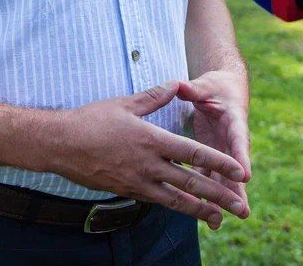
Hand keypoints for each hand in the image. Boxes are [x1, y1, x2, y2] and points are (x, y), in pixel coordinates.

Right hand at [48, 82, 250, 228]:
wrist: (61, 145)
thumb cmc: (91, 120)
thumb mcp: (125, 104)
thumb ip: (154, 96)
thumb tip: (176, 83)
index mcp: (152, 140)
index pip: (194, 153)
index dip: (219, 163)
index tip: (239, 171)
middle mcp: (149, 165)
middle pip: (191, 183)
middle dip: (219, 195)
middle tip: (240, 206)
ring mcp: (138, 182)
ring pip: (176, 200)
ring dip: (200, 209)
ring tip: (219, 218)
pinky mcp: (128, 191)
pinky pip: (157, 201)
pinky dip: (175, 206)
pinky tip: (186, 210)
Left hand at [177, 71, 251, 210]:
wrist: (224, 92)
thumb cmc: (216, 87)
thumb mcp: (206, 85)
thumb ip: (193, 89)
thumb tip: (179, 85)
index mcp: (234, 122)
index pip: (239, 139)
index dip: (242, 157)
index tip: (246, 175)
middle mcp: (231, 142)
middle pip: (235, 169)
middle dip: (238, 191)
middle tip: (242, 212)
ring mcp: (221, 152)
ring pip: (223, 180)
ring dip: (221, 201)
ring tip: (217, 223)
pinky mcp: (210, 157)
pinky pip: (208, 178)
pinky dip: (205, 196)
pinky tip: (203, 216)